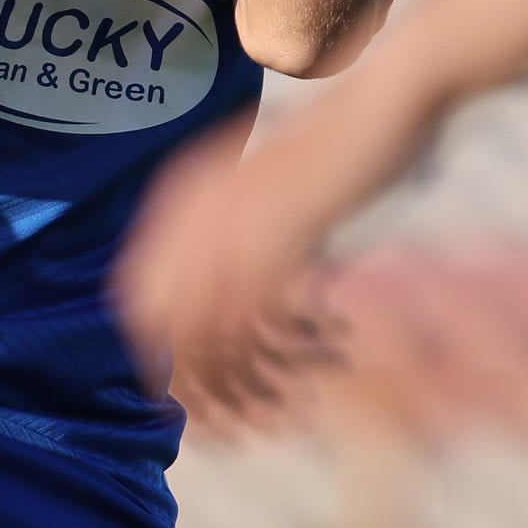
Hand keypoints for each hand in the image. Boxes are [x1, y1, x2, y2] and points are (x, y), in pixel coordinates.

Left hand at [114, 116, 349, 426]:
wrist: (391, 102)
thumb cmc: (348, 151)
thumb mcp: (276, 194)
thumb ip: (241, 239)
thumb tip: (232, 311)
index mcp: (183, 196)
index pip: (136, 298)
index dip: (157, 356)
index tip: (191, 401)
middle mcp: (192, 210)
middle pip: (160, 329)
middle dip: (197, 388)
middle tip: (235, 426)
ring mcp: (228, 224)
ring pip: (207, 340)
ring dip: (241, 389)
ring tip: (276, 416)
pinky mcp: (273, 240)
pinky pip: (251, 330)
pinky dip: (275, 366)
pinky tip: (308, 380)